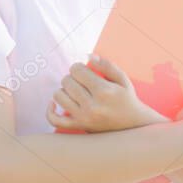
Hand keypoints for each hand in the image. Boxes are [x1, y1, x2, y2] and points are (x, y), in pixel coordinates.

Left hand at [46, 55, 165, 132]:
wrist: (133, 125)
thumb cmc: (127, 99)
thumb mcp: (122, 79)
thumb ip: (106, 65)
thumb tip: (87, 56)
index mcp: (104, 91)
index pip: (77, 71)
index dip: (77, 66)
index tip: (83, 70)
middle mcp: (92, 105)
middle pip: (67, 81)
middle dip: (72, 77)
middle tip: (80, 80)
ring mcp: (84, 117)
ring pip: (59, 96)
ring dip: (63, 89)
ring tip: (73, 90)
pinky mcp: (79, 126)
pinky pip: (55, 120)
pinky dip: (50, 110)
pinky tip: (54, 102)